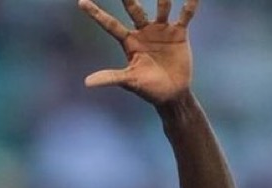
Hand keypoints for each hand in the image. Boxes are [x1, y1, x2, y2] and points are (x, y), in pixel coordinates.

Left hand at [78, 0, 198, 105]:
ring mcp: (161, 30)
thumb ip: (110, 78)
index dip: (96, 14)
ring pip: (162, 8)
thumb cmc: (148, 90)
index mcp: (129, 42)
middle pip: (134, 9)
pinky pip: (185, 15)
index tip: (81, 2)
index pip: (110, 25)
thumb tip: (87, 83)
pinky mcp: (178, 33)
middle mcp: (144, 31)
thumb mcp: (129, 82)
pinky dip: (190, 5)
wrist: (172, 95)